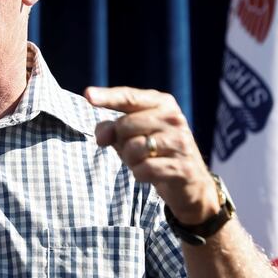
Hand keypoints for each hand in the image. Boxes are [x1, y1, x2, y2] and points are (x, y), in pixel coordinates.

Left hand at [84, 86, 218, 224]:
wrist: (190, 182)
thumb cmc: (153, 151)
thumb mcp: (131, 134)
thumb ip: (111, 128)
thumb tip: (102, 135)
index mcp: (162, 103)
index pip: (129, 97)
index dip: (107, 97)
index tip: (87, 95)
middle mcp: (174, 118)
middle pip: (125, 125)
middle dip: (120, 141)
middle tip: (133, 148)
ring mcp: (180, 142)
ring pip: (133, 148)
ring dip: (130, 160)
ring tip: (144, 160)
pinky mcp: (182, 167)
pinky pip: (143, 169)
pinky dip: (140, 174)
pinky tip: (152, 173)